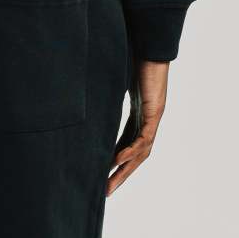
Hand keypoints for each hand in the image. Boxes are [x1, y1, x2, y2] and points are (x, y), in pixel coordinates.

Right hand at [107, 58, 168, 195]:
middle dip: (120, 174)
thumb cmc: (134, 56)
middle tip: (105, 192)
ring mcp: (153, 117)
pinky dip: (132, 149)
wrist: (150, 45)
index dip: (115, 161)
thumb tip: (82, 90)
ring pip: (141, 152)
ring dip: (125, 169)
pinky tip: (119, 160)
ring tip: (110, 183)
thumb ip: (103, 90)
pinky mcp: (156, 111)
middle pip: (135, 155)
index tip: (102, 175)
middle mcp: (147, 119)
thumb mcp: (115, 80)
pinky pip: (144, 137)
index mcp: (139, 114)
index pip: (126, 144)